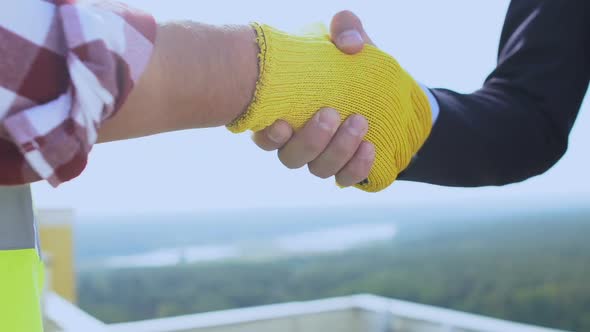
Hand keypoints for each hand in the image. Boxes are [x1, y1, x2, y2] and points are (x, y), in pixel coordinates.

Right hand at [251, 11, 375, 186]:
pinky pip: (346, 179)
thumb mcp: (349, 40)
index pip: (264, 135)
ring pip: (318, 169)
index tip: (283, 122)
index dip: (268, 136)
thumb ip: (345, 29)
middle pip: (291, 157)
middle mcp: (298, 142)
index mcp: (285, 114)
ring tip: (360, 122)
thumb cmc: (353, 63)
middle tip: (331, 113)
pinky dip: (357, 168)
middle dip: (310, 139)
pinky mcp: (346, 168)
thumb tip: (349, 44)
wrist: (388, 90)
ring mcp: (322, 158)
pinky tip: (369, 149)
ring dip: (337, 150)